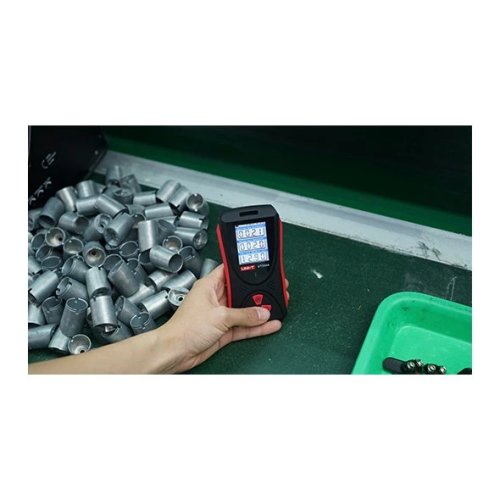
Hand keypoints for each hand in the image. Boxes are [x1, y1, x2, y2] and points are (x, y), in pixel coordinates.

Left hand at [160, 264, 288, 372]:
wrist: (175, 352)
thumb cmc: (185, 328)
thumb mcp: (219, 316)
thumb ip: (244, 314)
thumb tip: (261, 313)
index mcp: (209, 285)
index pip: (229, 271)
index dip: (245, 270)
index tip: (261, 268)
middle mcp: (215, 298)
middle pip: (240, 292)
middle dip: (257, 293)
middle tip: (276, 289)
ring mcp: (220, 315)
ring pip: (244, 311)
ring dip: (259, 311)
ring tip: (278, 306)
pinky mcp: (223, 331)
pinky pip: (244, 327)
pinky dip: (257, 327)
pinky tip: (270, 325)